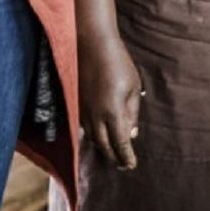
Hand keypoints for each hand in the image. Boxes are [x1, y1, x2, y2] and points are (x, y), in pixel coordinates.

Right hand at [78, 31, 144, 169]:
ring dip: (102, 147)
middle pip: (104, 146)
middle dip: (114, 157)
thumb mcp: (134, 88)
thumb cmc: (118, 63)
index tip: (131, 166)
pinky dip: (93, 135)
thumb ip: (132, 114)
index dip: (126, 157)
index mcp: (113, 113)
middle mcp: (95, 116)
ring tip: (111, 152)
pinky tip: (98, 135)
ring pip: (92, 138)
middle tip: (122, 165)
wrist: (91, 44)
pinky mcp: (75, 103)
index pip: (120, 144)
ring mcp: (82, 110)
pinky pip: (84, 127)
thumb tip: (131, 134)